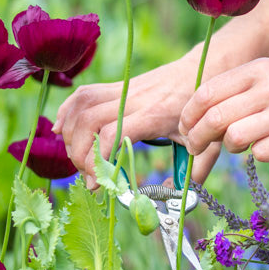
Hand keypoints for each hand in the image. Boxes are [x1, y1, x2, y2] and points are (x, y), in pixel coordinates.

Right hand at [54, 57, 221, 186]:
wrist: (203, 70)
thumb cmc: (204, 111)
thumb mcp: (207, 143)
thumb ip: (196, 172)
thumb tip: (176, 200)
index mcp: (155, 115)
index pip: (113, 133)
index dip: (99, 159)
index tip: (99, 183)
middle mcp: (134, 99)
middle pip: (89, 120)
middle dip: (79, 153)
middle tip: (88, 175)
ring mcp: (124, 90)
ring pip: (81, 105)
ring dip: (70, 134)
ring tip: (77, 158)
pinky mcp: (118, 86)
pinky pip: (83, 93)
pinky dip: (67, 111)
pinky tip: (61, 129)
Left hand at [179, 58, 268, 161]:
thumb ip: (237, 92)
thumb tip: (197, 118)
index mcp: (257, 70)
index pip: (206, 93)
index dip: (188, 116)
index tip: (185, 129)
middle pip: (215, 117)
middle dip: (197, 138)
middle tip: (196, 148)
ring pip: (235, 136)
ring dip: (228, 147)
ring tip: (236, 146)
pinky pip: (262, 153)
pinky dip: (257, 155)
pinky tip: (266, 148)